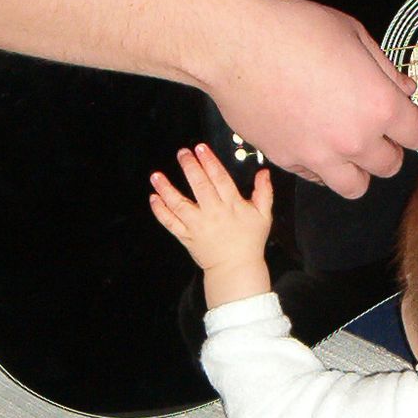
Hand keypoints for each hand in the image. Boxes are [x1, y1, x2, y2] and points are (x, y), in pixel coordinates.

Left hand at [150, 143, 273, 307]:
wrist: (236, 269)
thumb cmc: (250, 241)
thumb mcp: (264, 216)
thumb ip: (264, 192)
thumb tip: (264, 172)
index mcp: (232, 205)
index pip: (220, 178)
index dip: (209, 162)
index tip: (201, 148)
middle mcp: (213, 213)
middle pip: (199, 186)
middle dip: (189, 167)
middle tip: (182, 153)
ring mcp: (197, 225)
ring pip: (179, 204)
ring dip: (166, 189)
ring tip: (156, 175)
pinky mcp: (186, 236)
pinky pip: (171, 223)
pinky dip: (160, 211)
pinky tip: (153, 198)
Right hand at [202, 0, 417, 198]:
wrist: (235, 46)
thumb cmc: (292, 30)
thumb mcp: (352, 34)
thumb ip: (384, 67)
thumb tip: (403, 88)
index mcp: (378, 105)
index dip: (414, 125)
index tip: (406, 118)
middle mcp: (353, 139)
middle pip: (390, 165)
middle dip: (389, 148)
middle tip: (376, 130)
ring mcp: (319, 156)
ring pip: (355, 187)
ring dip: (358, 170)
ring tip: (348, 148)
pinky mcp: (287, 160)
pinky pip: (316, 179)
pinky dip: (321, 168)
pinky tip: (315, 143)